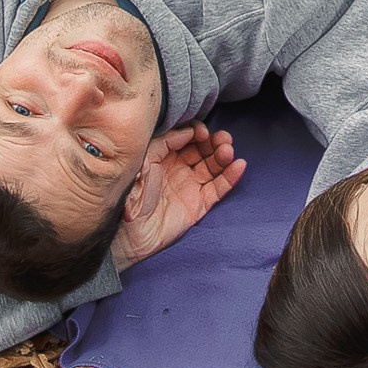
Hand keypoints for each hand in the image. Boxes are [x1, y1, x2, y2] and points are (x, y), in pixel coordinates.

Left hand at [111, 122, 245, 268]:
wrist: (128, 235)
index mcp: (161, 156)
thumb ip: (162, 145)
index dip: (195, 132)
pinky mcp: (199, 205)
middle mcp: (177, 168)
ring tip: (228, 150)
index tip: (202, 133)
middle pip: (202, 150)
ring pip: (212, 166)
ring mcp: (189, 186)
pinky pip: (218, 188)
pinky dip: (230, 177)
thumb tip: (186, 133)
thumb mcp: (141, 163)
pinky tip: (239, 165)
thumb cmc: (129, 198)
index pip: (184, 138)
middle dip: (214, 142)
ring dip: (223, 156)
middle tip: (222, 139)